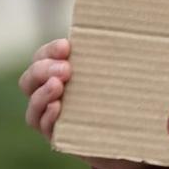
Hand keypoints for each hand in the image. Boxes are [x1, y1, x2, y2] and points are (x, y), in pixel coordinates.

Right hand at [19, 38, 148, 168]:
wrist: (138, 132)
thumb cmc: (128, 92)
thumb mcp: (123, 70)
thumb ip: (122, 55)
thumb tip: (139, 30)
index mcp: (63, 72)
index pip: (43, 57)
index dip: (50, 50)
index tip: (66, 46)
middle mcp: (53, 94)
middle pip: (30, 80)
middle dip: (43, 70)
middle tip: (65, 69)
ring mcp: (54, 117)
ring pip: (33, 106)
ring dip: (42, 94)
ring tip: (57, 86)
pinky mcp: (62, 138)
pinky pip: (45, 128)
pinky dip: (48, 117)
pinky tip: (57, 108)